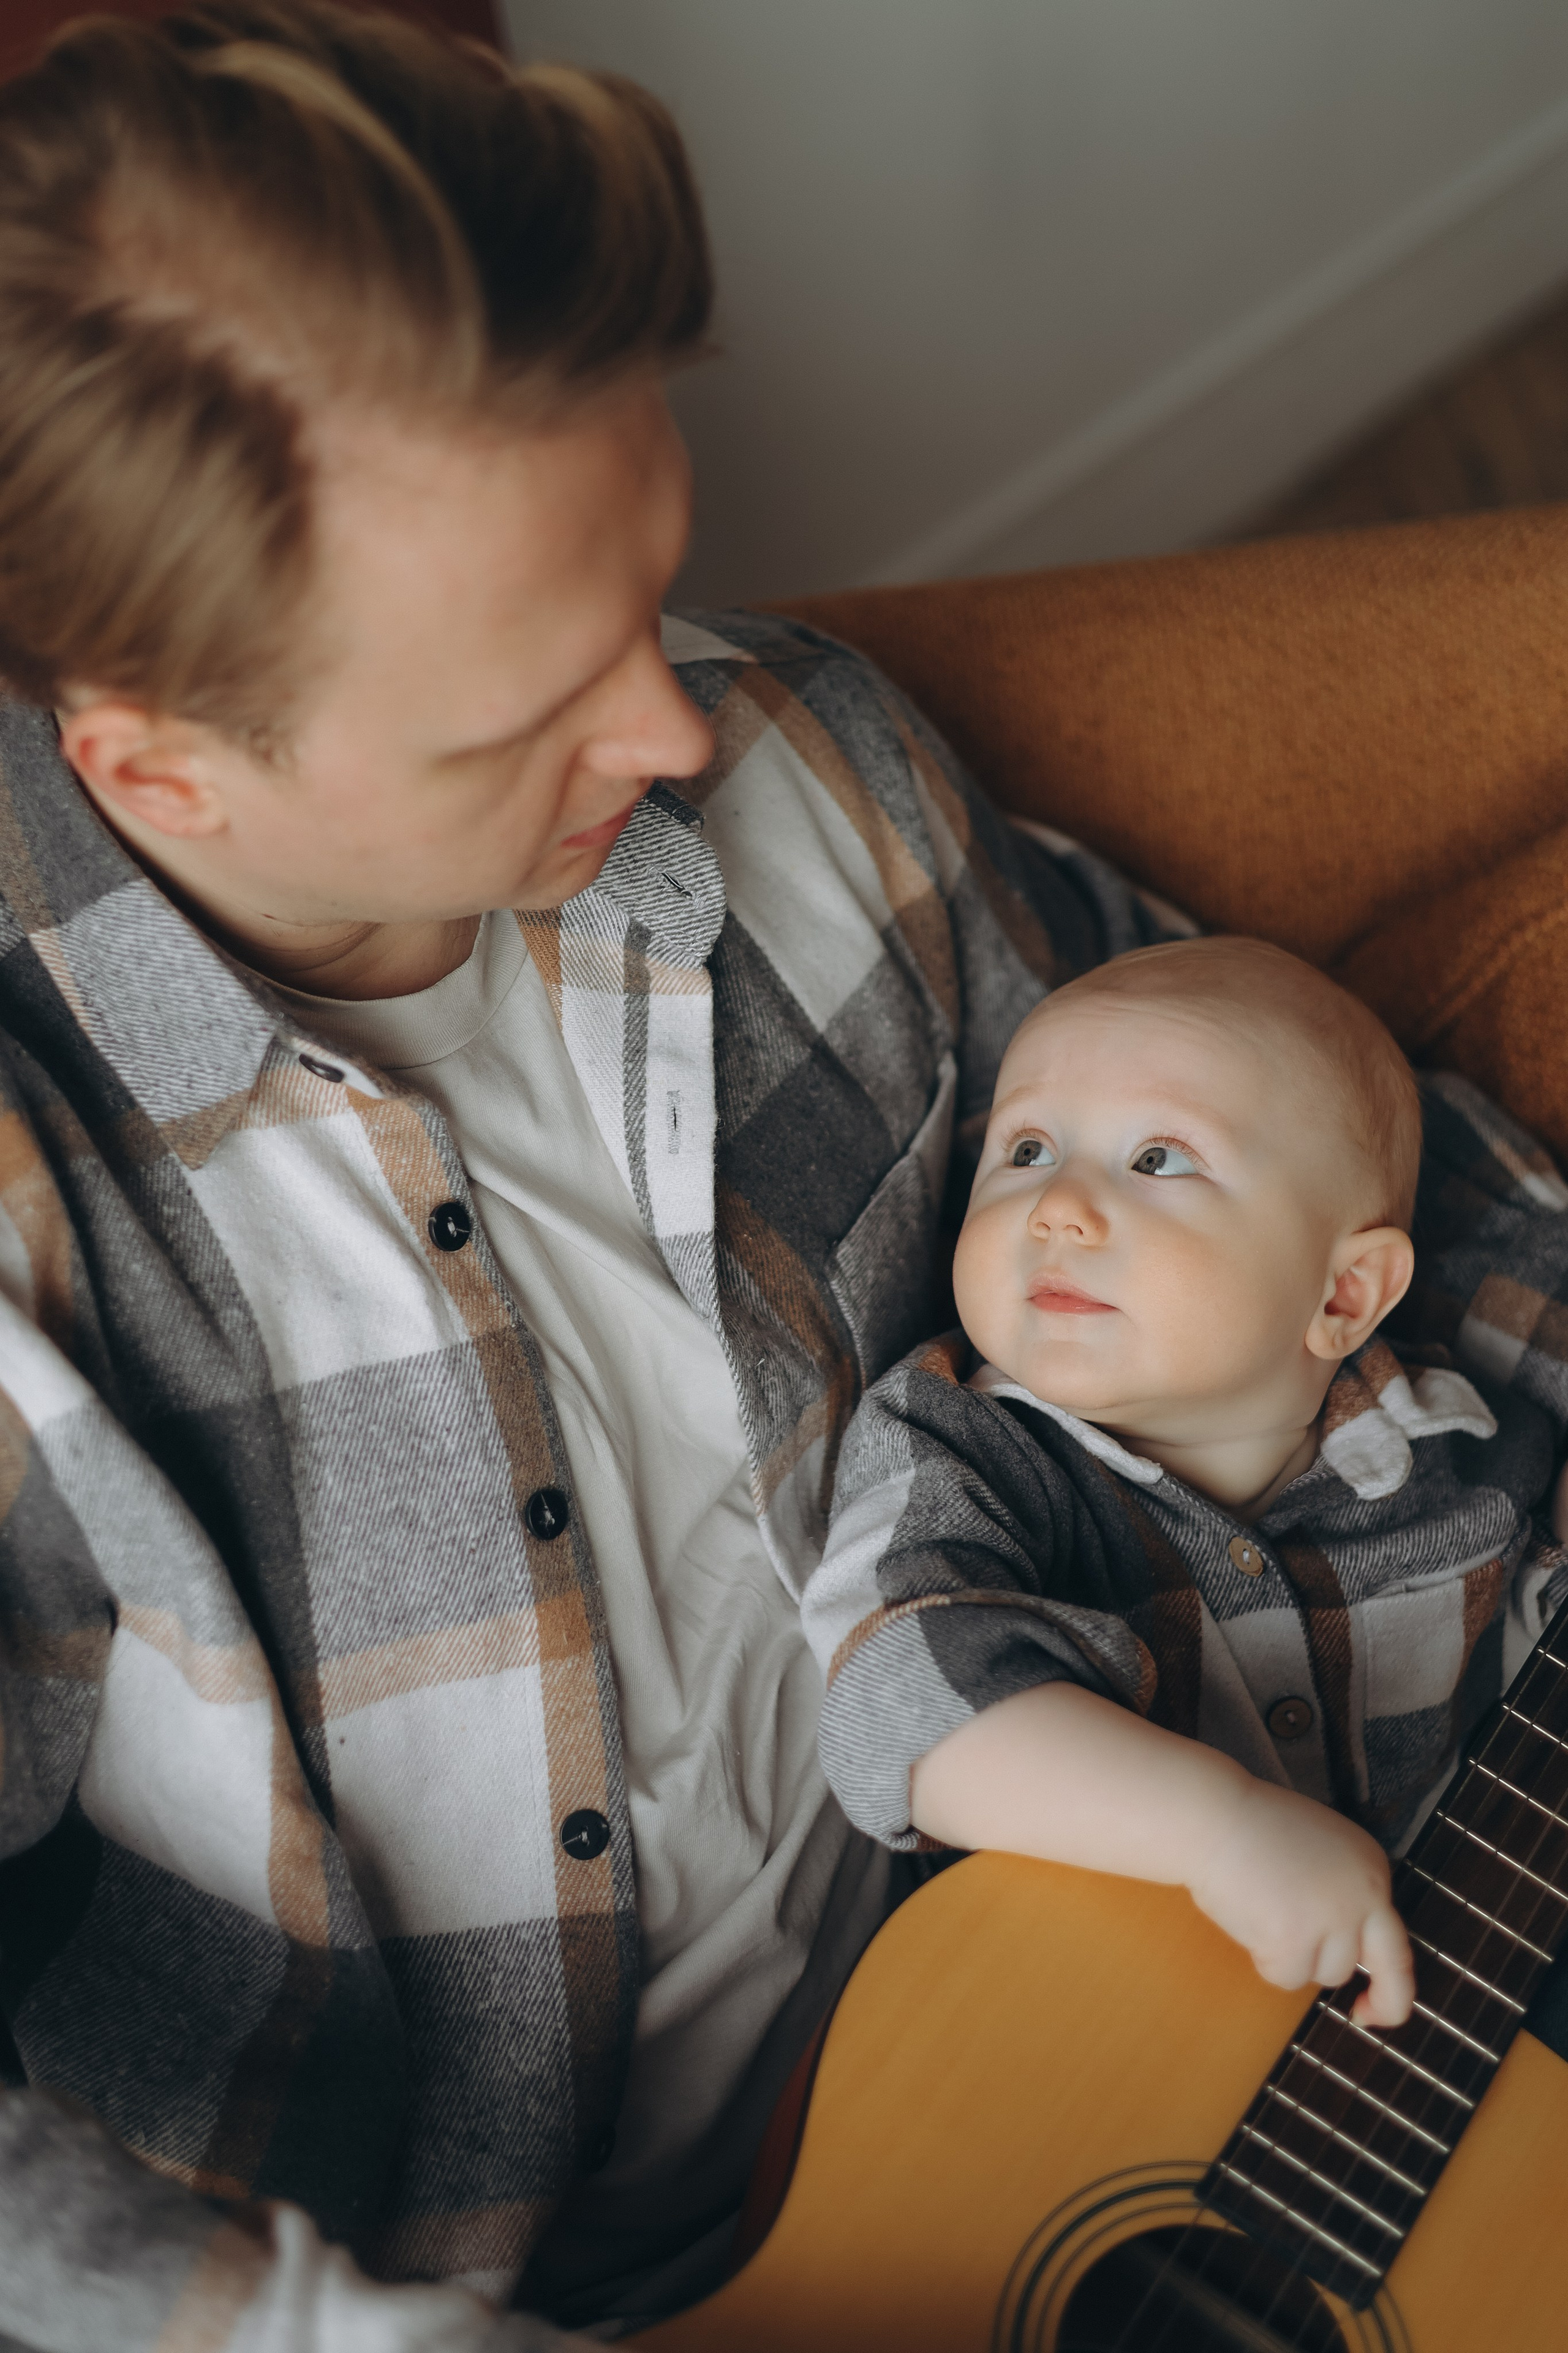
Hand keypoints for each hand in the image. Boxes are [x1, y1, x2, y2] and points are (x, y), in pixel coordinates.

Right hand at [1185, 1776, 1413, 2026]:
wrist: (1211, 1816)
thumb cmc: (1250, 1829)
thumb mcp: (1318, 1852)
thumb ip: (1340, 1892)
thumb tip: (1346, 1947)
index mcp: (1371, 1868)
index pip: (1392, 1932)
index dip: (1382, 1968)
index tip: (1368, 1991)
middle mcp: (1365, 1894)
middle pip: (1393, 1968)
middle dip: (1388, 2003)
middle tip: (1365, 2015)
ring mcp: (1334, 1919)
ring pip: (1326, 1973)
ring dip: (1295, 1957)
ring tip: (1263, 1912)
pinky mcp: (1295, 1940)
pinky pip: (1286, 1977)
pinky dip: (1265, 1960)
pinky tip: (1248, 1922)